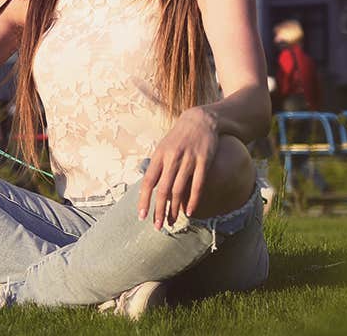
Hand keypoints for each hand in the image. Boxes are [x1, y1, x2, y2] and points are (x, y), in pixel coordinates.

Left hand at [137, 107, 218, 229]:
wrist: (200, 120)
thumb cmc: (178, 137)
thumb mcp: (163, 148)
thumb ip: (156, 167)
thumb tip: (147, 189)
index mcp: (159, 156)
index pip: (149, 182)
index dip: (144, 200)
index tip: (142, 216)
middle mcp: (172, 158)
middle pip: (163, 190)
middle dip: (159, 210)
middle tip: (158, 226)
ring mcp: (188, 159)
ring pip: (179, 190)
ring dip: (175, 209)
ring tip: (172, 222)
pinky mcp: (204, 161)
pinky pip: (198, 184)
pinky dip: (193, 199)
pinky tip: (189, 211)